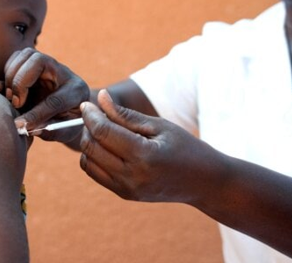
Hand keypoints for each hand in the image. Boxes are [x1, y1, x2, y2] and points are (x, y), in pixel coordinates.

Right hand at [3, 48, 88, 143]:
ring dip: (12, 75)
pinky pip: (17, 57)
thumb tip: (26, 128)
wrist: (69, 110)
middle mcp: (63, 72)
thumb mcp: (65, 132)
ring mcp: (48, 65)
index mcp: (76, 91)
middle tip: (16, 103)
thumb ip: (49, 131)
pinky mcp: (34, 63)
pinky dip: (8, 72)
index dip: (36, 113)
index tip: (20, 124)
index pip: (55, 98)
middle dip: (21, 82)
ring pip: (26, 55)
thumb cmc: (67, 123)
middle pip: (39, 61)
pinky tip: (8, 90)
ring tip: (13, 98)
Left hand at [79, 90, 228, 204]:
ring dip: (89, 143)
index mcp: (143, 156)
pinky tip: (107, 146)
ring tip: (103, 130)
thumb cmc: (186, 148)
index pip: (103, 132)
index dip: (91, 115)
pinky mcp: (125, 194)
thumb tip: (101, 97)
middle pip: (91, 147)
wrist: (204, 182)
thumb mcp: (159, 126)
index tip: (87, 103)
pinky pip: (95, 173)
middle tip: (95, 115)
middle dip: (87, 127)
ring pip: (88, 162)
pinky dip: (94, 157)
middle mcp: (132, 176)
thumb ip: (126, 115)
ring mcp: (127, 189)